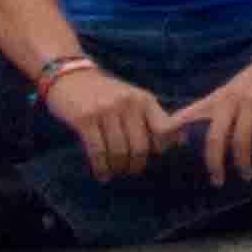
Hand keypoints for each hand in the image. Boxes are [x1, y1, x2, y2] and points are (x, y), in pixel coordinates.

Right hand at [44, 64, 170, 181]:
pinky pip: (97, 151)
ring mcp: (106, 111)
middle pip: (141, 146)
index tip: (153, 157)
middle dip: (137, 164)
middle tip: (131, 171)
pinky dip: (101, 168)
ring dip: (118, 168)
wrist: (70, 76)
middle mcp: (128, 104)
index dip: (161, 148)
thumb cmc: (106, 93)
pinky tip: (101, 174)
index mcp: (145, 100)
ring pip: (119, 151)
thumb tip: (181, 141)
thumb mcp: (134, 100)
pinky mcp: (85, 119)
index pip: (164, 129)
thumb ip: (154, 119)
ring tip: (115, 172)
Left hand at [161, 45, 251, 188]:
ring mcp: (251, 101)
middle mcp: (229, 100)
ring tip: (246, 176)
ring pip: (240, 138)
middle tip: (217, 181)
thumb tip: (196, 132)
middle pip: (214, 137)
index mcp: (217, 97)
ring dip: (243, 161)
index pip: (187, 116)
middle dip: (214, 162)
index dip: (171, 133)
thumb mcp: (233, 89)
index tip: (162, 153)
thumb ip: (216, 108)